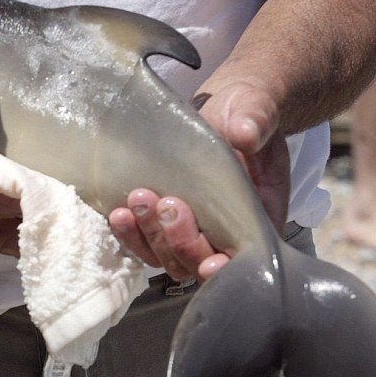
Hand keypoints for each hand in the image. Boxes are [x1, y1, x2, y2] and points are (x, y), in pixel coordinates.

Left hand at [108, 81, 289, 282]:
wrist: (219, 108)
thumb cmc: (244, 113)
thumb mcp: (253, 111)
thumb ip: (255, 123)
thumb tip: (247, 133)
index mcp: (256, 217)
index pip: (243, 258)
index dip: (227, 268)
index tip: (210, 262)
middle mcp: (223, 232)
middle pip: (199, 262)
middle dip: (180, 242)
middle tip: (167, 204)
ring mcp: (191, 229)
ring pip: (168, 257)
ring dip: (150, 237)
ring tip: (138, 201)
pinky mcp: (163, 221)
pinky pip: (145, 241)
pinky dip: (130, 233)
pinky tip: (118, 213)